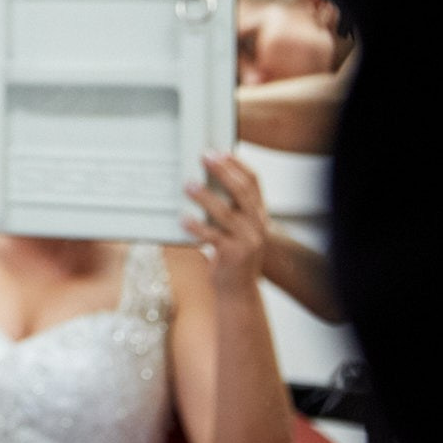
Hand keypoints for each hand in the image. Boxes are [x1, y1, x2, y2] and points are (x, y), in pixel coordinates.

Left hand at [182, 151, 269, 290]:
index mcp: (259, 214)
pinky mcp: (233, 255)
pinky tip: (183, 219)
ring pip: (226, 213)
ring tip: (188, 185)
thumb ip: (228, 209)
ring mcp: (248, 241)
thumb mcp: (237, 229)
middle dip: (223, 172)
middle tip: (203, 157)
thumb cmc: (231, 254)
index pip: (254, 182)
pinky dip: (197, 226)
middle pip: (242, 191)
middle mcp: (257, 225)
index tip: (220, 151)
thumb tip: (201, 179)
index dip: (238, 165)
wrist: (238, 291)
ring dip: (205, 197)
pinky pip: (212, 236)